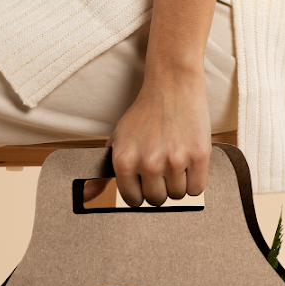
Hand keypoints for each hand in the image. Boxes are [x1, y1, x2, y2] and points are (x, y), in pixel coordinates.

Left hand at [100, 70, 212, 207]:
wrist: (172, 84)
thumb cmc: (143, 114)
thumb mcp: (117, 140)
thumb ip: (102, 172)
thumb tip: (85, 197)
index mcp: (124, 161)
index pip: (133, 200)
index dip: (140, 191)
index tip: (145, 179)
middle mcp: (148, 163)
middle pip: (157, 200)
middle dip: (160, 187)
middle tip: (162, 166)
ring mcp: (175, 160)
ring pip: (178, 195)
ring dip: (178, 183)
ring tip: (175, 160)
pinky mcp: (199, 155)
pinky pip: (197, 189)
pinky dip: (195, 180)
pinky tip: (189, 162)